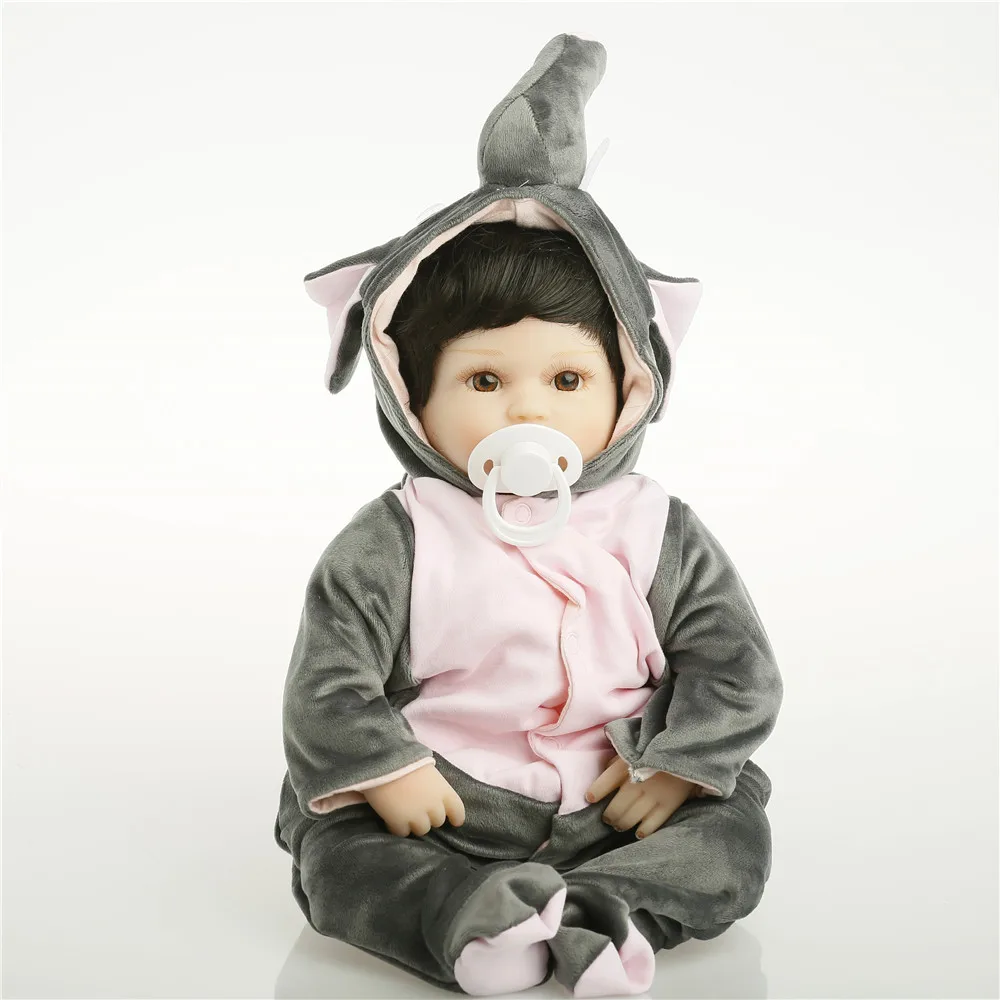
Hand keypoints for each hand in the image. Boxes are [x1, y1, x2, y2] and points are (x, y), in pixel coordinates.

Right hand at [362, 764, 465, 837]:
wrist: (385, 762)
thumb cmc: (407, 760)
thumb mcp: (429, 772)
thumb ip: (434, 788)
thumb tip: (431, 796)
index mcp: (445, 792)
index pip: (458, 811)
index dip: (456, 817)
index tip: (454, 821)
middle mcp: (435, 808)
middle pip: (437, 821)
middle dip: (430, 817)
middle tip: (419, 808)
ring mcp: (417, 818)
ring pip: (421, 830)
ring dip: (415, 823)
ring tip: (404, 813)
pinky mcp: (399, 823)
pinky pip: (402, 832)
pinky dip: (398, 826)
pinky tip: (392, 817)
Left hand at [585, 755, 701, 838]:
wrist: (688, 749)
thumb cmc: (655, 748)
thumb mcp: (633, 747)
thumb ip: (617, 761)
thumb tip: (603, 773)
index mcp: (626, 765)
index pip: (604, 784)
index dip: (595, 793)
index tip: (591, 799)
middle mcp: (637, 783)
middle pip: (615, 809)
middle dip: (609, 816)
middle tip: (608, 818)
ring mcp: (653, 796)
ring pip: (629, 820)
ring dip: (621, 825)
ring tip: (620, 824)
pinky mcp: (669, 805)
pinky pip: (650, 826)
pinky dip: (642, 831)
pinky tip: (638, 831)